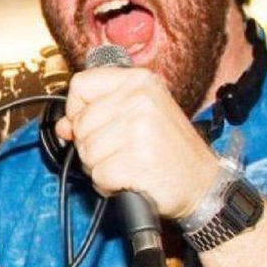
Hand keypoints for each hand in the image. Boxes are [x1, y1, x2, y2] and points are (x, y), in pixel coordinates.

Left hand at [56, 66, 218, 218]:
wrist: (203, 185)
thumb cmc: (169, 151)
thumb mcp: (137, 117)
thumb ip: (96, 113)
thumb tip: (63, 126)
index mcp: (139, 81)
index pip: (81, 84)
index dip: (77, 109)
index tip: (91, 123)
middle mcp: (139, 99)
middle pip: (80, 124)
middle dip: (91, 146)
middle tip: (121, 152)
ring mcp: (139, 129)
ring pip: (86, 152)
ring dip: (100, 168)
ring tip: (128, 165)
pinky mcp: (137, 161)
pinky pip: (99, 175)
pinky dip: (109, 185)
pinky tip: (130, 180)